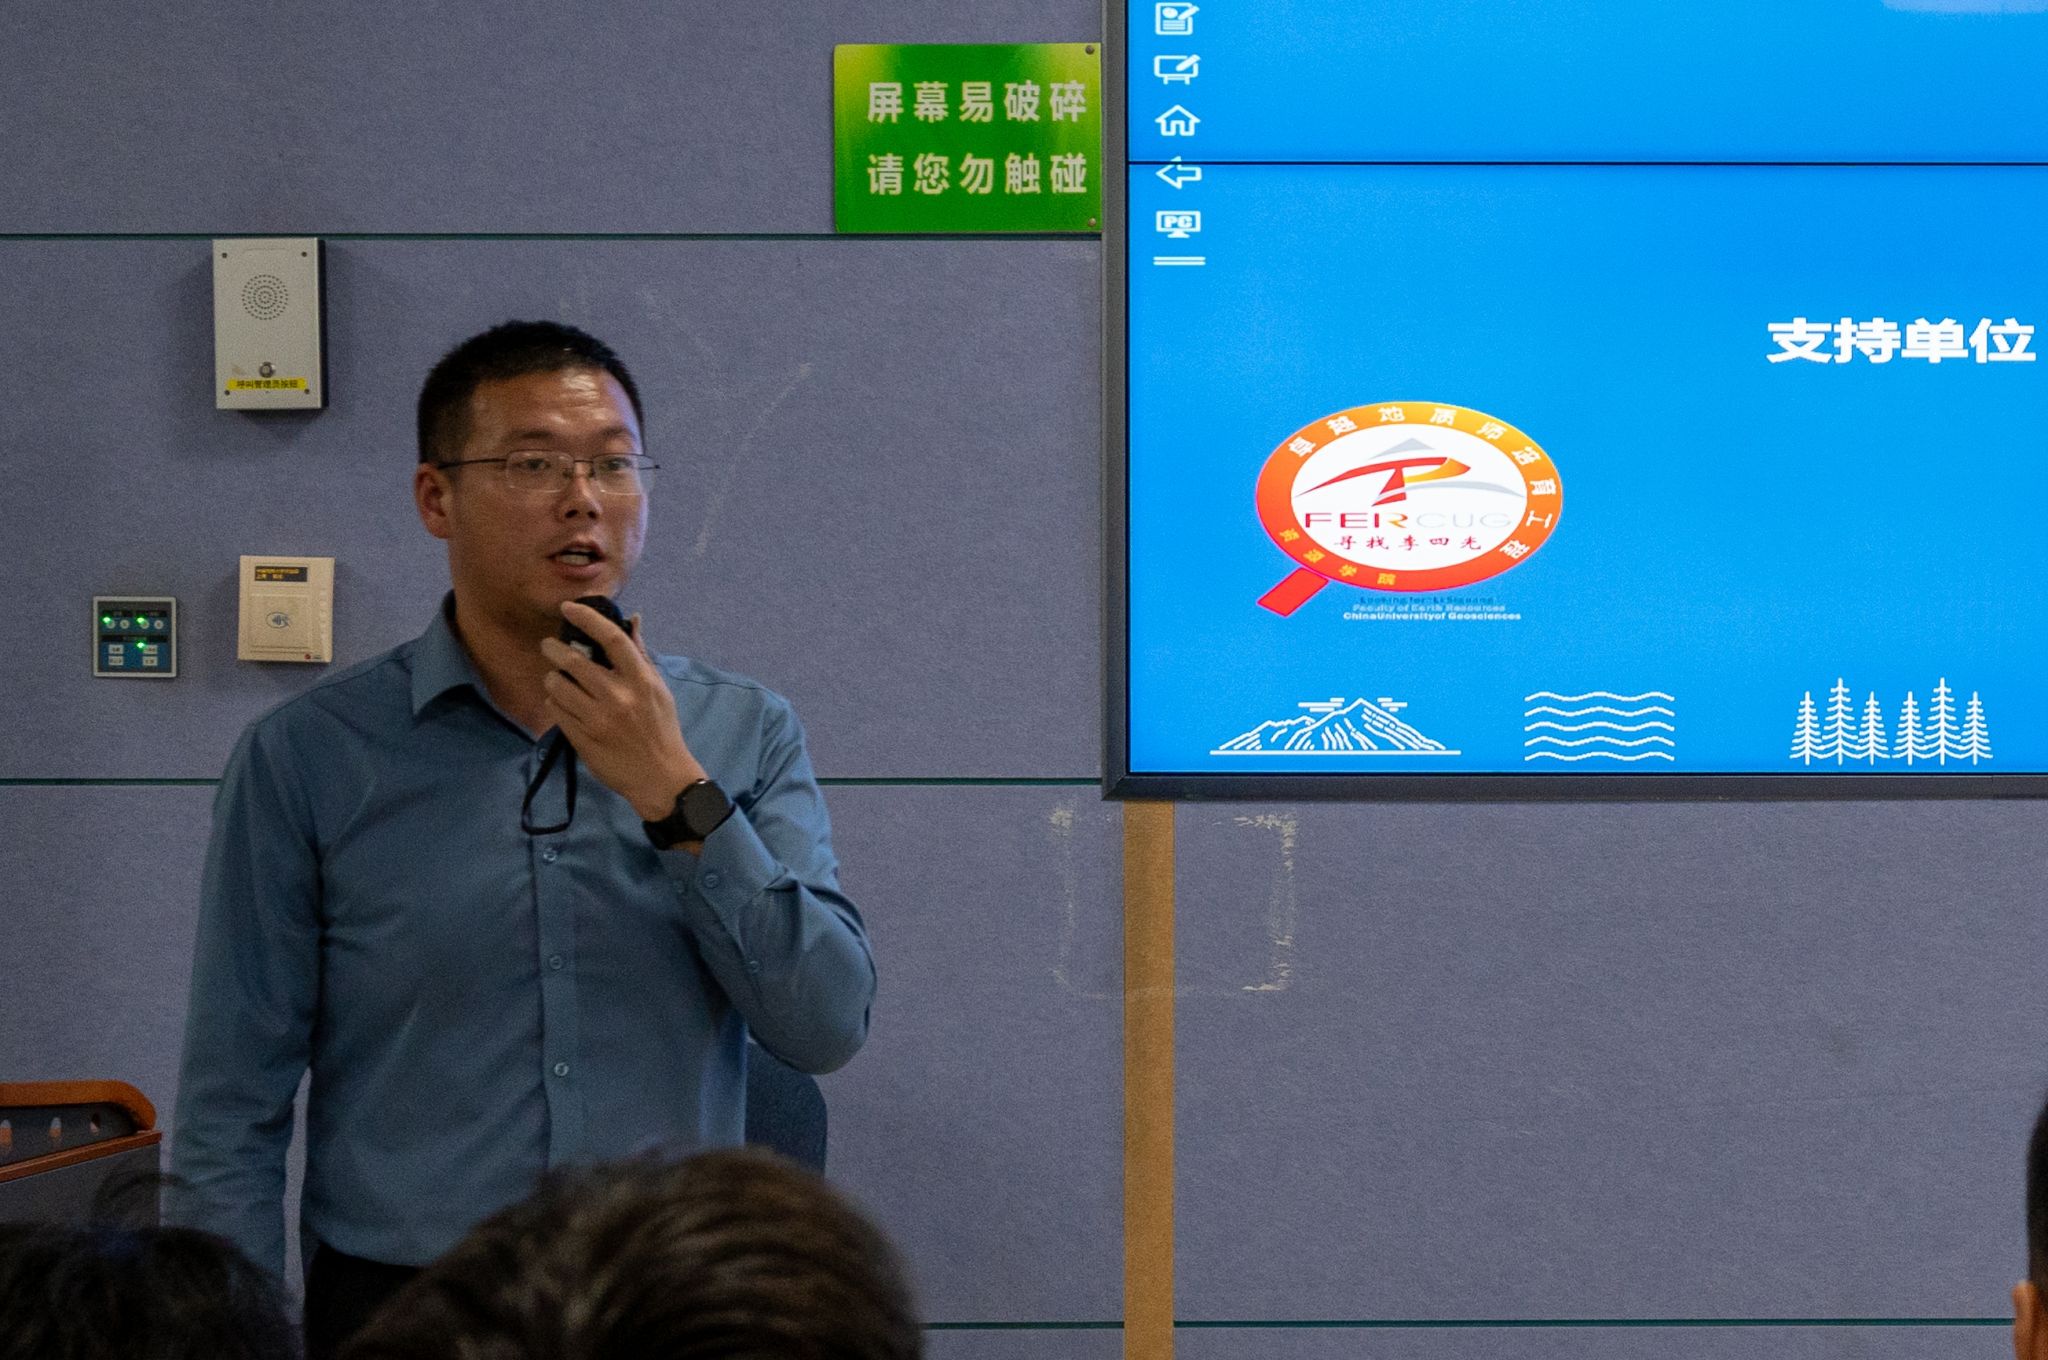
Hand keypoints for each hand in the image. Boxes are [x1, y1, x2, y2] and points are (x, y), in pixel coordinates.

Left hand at [539, 603, 706, 821]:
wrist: (660, 777)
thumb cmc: (661, 729)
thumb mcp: (659, 690)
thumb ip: (641, 655)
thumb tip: (632, 619)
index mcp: (641, 681)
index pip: (612, 639)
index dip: (588, 618)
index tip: (569, 608)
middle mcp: (618, 697)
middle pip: (574, 662)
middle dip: (554, 649)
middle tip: (548, 646)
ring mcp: (598, 719)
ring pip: (558, 686)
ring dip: (552, 678)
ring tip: (557, 679)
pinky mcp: (583, 739)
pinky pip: (556, 711)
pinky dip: (555, 702)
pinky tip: (563, 703)